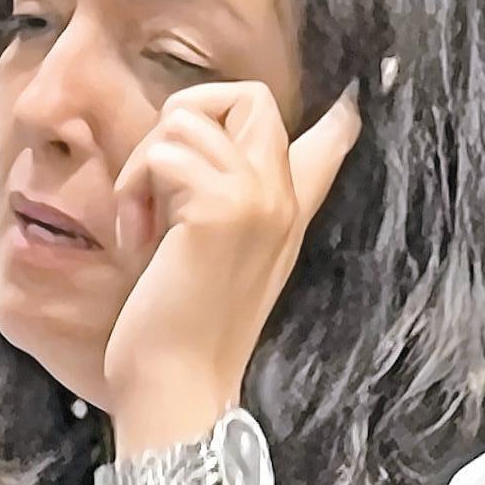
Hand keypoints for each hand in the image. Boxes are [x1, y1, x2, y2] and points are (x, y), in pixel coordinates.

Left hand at [103, 81, 360, 439]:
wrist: (176, 388)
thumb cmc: (178, 332)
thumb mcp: (214, 257)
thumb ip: (222, 205)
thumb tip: (221, 185)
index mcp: (288, 212)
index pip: (330, 143)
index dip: (334, 118)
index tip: (351, 101)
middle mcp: (283, 197)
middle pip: (248, 95)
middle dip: (184, 120)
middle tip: (159, 184)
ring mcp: (257, 199)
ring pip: (187, 118)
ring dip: (142, 168)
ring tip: (143, 228)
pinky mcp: (220, 208)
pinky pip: (163, 153)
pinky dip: (133, 191)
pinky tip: (136, 241)